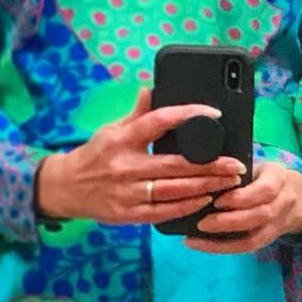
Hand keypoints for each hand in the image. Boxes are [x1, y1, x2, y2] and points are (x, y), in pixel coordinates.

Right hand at [36, 88, 245, 225]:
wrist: (66, 188)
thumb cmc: (95, 156)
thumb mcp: (111, 130)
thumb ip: (136, 114)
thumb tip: (151, 88)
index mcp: (122, 139)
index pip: (159, 121)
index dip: (188, 115)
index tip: (214, 113)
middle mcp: (125, 166)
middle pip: (175, 165)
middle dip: (210, 166)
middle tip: (235, 164)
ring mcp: (127, 192)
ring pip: (173, 191)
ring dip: (204, 187)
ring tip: (228, 183)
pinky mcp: (128, 213)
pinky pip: (163, 212)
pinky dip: (186, 207)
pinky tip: (205, 201)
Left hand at [187, 161, 301, 253]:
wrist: (292, 194)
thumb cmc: (262, 176)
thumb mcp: (253, 165)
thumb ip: (234, 171)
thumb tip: (203, 177)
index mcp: (278, 178)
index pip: (266, 190)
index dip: (242, 198)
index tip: (217, 201)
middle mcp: (283, 202)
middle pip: (261, 216)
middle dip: (229, 222)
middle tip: (201, 223)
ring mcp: (278, 224)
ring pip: (254, 238)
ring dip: (223, 242)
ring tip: (197, 239)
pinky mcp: (268, 240)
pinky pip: (247, 248)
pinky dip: (223, 248)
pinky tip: (203, 245)